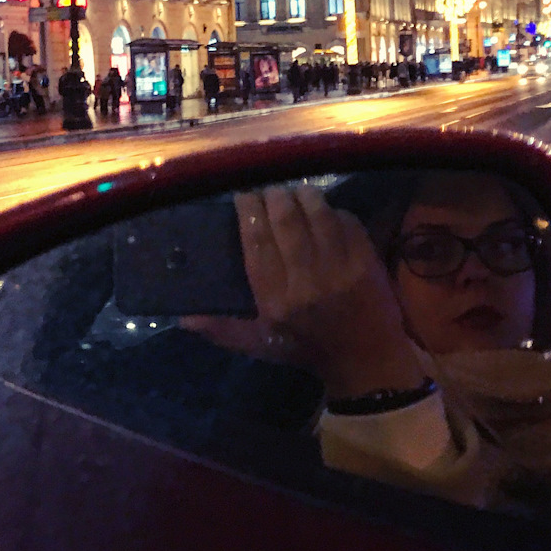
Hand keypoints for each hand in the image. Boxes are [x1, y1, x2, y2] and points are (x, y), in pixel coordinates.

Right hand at [183, 185, 426, 399]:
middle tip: (269, 190)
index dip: (249, 212)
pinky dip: (333, 210)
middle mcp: (306, 281)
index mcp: (276, 300)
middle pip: (285, 221)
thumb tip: (183, 318)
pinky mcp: (366, 260)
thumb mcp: (261, 345)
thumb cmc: (306, 348)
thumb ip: (224, 329)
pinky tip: (324, 210)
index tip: (244, 196)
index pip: (257, 243)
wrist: (365, 360)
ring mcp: (340, 268)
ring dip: (304, 195)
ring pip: (317, 213)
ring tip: (295, 192)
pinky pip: (346, 221)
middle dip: (274, 197)